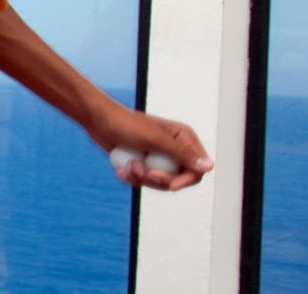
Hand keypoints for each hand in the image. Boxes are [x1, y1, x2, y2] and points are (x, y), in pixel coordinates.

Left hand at [93, 107, 213, 190]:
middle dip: (159, 180)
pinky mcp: (144, 163)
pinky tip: (121, 172)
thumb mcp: (156, 140)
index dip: (186, 180)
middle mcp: (175, 148)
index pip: (197, 169)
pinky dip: (133, 179)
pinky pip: (145, 180)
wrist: (98, 121)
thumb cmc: (126, 125)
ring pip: (160, 182)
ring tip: (129, 166)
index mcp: (184, 138)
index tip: (170, 186)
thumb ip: (182, 154)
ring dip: (143, 178)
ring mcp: (158, 157)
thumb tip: (209, 167)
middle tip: (141, 172)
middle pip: (179, 179)